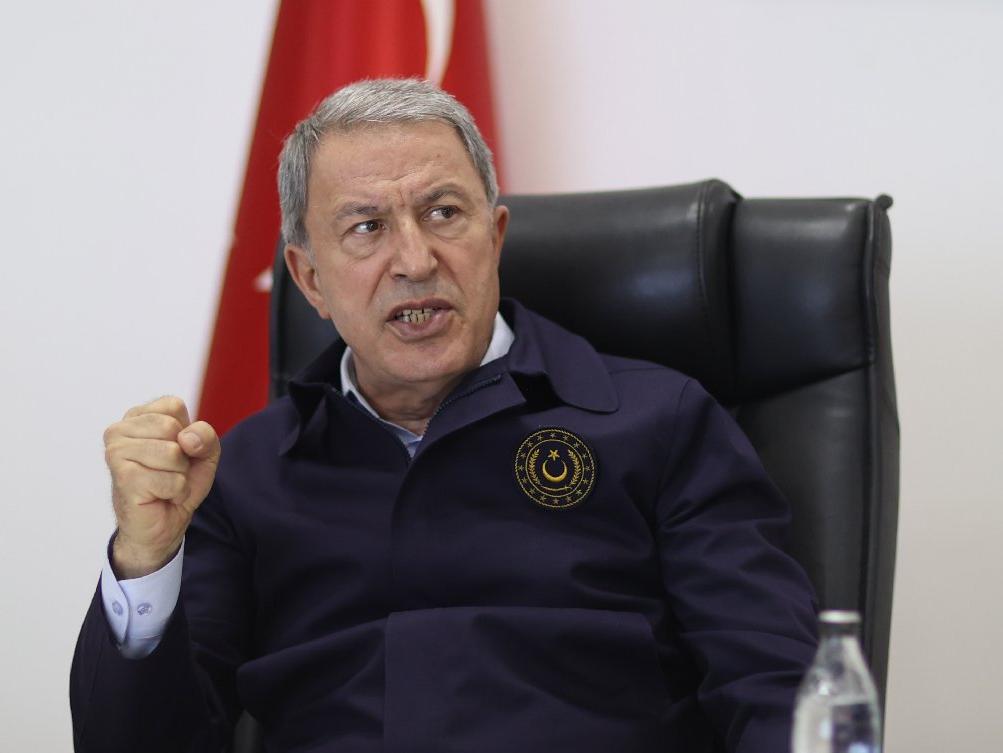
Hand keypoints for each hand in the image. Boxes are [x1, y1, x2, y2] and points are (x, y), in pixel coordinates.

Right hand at [103, 396, 220, 578]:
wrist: (162, 524)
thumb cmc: (177, 483)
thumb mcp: (204, 453)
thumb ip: (205, 435)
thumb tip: (187, 439)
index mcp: (136, 416)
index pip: (173, 406)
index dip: (187, 432)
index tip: (177, 451)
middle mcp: (119, 430)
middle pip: (172, 428)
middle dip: (183, 456)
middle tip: (169, 472)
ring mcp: (116, 454)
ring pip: (172, 453)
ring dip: (179, 476)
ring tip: (164, 484)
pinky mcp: (123, 478)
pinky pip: (172, 480)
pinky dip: (176, 492)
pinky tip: (160, 497)